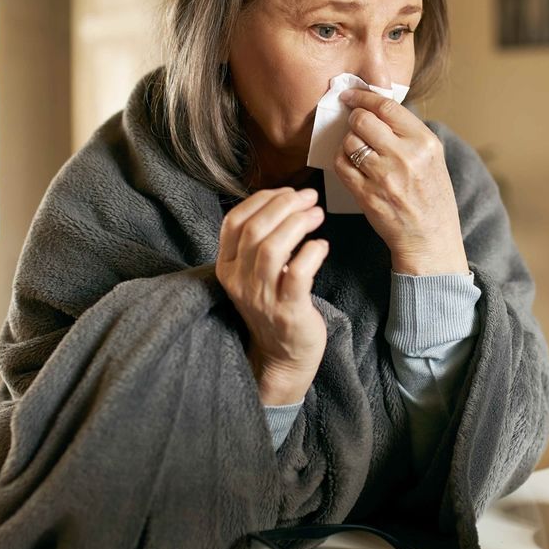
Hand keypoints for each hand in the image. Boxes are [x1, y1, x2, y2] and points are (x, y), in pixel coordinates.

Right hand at [216, 187, 328, 404]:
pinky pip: (298, 274)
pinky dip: (312, 253)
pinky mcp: (288, 311)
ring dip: (298, 224)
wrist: (283, 356)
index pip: (234, 221)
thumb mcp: (254, 273)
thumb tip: (284, 200)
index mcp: (227, 266)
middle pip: (255, 230)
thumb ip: (260, 241)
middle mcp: (239, 281)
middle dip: (284, 205)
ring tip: (318, 214)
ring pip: (272, 248)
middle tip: (309, 197)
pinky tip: (322, 246)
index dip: (262, 200)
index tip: (287, 192)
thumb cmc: (274, 306)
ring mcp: (262, 298)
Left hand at [332, 88, 468, 274]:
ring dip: (348, 142)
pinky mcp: (367, 195)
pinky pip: (342, 166)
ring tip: (357, 150)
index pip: (386, 106)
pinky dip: (341, 160)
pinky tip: (350, 164)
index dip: (363, 97)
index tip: (351, 96)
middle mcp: (406, 157)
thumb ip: (407, 133)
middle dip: (354, 119)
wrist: (431, 239)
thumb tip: (375, 107)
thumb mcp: (432, 158)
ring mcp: (385, 177)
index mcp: (425, 142)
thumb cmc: (431, 197)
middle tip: (355, 125)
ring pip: (349, 142)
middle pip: (363, 120)